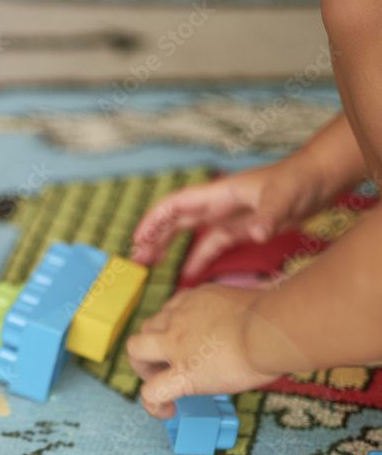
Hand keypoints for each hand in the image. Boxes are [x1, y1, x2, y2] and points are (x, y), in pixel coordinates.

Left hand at [126, 284, 280, 418]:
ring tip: (161, 382)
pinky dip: (153, 403)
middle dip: (151, 345)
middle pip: (147, 327)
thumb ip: (246, 310)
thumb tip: (262, 318)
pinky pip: (151, 391)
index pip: (170, 310)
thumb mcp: (254, 300)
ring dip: (143, 367)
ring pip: (136, 350)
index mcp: (196, 299)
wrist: (274, 328)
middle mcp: (179, 318)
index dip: (173, 327)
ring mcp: (176, 345)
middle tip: (168, 363)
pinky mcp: (183, 374)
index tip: (187, 342)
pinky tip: (166, 411)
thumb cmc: (278, 316)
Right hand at [131, 160, 327, 279]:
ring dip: (167, 247)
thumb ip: (268, 215)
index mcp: (217, 194)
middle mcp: (216, 205)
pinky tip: (188, 275)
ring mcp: (226, 217)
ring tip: (150, 265)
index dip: (153, 221)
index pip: (175, 205)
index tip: (137, 239)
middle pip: (174, 221)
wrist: (318, 179)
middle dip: (153, 238)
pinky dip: (197, 259)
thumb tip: (257, 233)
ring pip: (187, 233)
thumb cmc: (298, 181)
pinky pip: (210, 246)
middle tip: (136, 260)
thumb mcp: (283, 198)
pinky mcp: (239, 229)